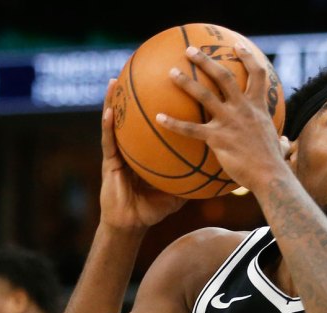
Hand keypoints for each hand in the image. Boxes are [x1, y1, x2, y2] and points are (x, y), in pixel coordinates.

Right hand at [100, 79, 186, 230]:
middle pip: (136, 116)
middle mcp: (134, 145)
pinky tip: (109, 111)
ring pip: (118, 122)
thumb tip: (219, 170)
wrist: (132, 224)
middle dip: (137, 95)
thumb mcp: (180, 190)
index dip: (161, 106)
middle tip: (143, 74)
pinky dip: (107, 125)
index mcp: (150, 150)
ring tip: (116, 81)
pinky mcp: (109, 161)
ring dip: (115, 101)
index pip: (158, 124)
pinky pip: (109, 140)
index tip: (169, 86)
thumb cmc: (154, 208)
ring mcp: (120, 151)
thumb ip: (194, 176)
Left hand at [156, 43, 288, 195]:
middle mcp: (243, 109)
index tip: (237, 45)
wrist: (270, 177)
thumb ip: (280, 140)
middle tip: (190, 51)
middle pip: (224, 77)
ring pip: (204, 95)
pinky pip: (191, 129)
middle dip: (206, 61)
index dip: (247, 58)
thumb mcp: (280, 145)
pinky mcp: (218, 139)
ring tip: (171, 72)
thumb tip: (285, 143)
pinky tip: (159, 117)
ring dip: (186, 82)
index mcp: (258, 107)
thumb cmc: (274, 164)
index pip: (257, 75)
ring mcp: (229, 122)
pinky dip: (174, 123)